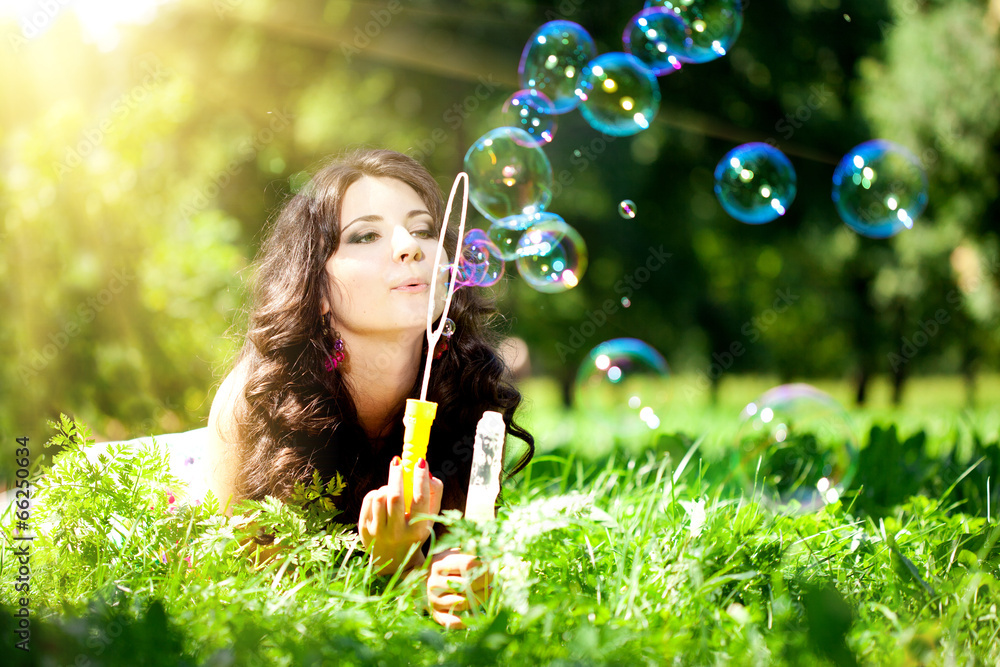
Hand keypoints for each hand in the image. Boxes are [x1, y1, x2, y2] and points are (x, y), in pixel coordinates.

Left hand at [359, 456, 442, 573]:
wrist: (393, 560)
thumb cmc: (415, 530)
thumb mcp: (430, 517)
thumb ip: (434, 493)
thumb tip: (424, 468)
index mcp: (418, 530)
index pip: (420, 499)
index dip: (421, 478)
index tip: (421, 461)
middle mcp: (398, 533)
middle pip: (395, 496)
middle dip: (397, 475)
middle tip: (398, 461)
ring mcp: (379, 532)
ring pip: (380, 496)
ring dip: (387, 486)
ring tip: (392, 488)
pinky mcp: (364, 530)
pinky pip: (369, 500)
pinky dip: (377, 493)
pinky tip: (382, 498)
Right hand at [427, 548, 490, 629]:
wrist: (423, 579)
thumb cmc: (446, 565)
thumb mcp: (454, 554)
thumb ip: (471, 555)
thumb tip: (493, 554)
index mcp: (439, 565)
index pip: (466, 566)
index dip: (483, 567)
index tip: (492, 568)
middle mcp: (434, 583)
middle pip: (465, 585)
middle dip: (483, 584)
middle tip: (493, 582)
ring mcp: (433, 600)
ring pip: (462, 603)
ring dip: (479, 600)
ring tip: (488, 593)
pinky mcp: (435, 614)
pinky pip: (452, 621)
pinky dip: (466, 621)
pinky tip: (476, 615)